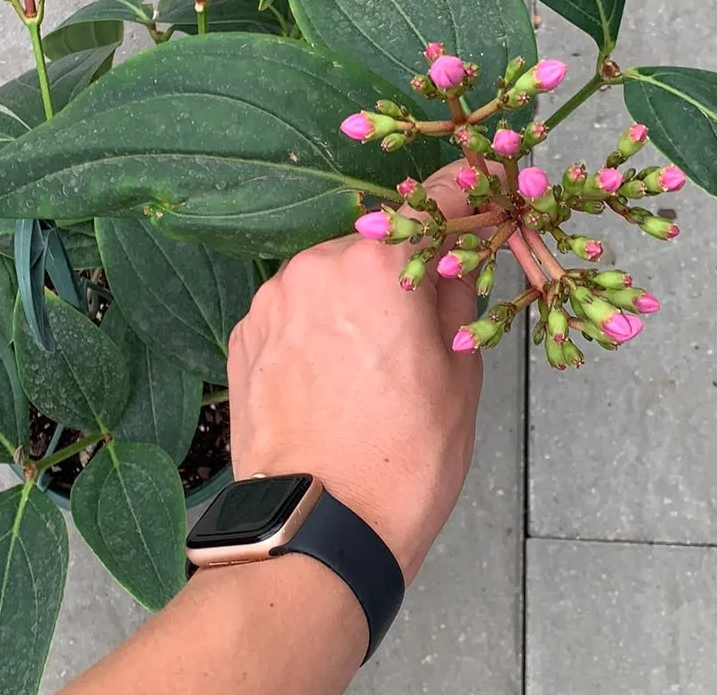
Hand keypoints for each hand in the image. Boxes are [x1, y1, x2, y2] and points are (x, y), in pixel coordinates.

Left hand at [226, 163, 482, 583]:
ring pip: (326, 278)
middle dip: (397, 272)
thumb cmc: (402, 459)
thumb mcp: (459, 376)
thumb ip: (457, 299)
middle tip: (412, 330)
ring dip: (348, 300)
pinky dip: (310, 327)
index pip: (432, 203)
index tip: (474, 189)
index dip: (460, 195)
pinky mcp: (242, 334)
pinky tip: (325, 378)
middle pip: (373, 246)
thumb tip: (456, 261)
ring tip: (362, 367)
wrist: (317, 527)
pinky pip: (290, 310)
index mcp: (380, 265)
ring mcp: (272, 299)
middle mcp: (317, 265)